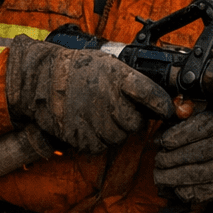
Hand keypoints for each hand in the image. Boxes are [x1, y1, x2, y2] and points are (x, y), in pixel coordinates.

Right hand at [6, 36, 174, 152]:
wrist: (42, 78)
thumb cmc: (79, 69)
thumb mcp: (109, 65)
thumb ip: (132, 80)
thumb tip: (158, 97)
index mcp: (118, 77)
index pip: (150, 93)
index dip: (163, 105)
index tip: (170, 111)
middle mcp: (108, 99)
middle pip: (136, 123)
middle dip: (133, 120)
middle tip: (122, 111)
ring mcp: (93, 119)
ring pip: (119, 138)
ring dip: (115, 131)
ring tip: (102, 116)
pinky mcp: (79, 136)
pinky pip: (99, 147)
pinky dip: (98, 140)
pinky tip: (90, 125)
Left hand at [153, 108, 212, 204]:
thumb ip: (189, 116)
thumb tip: (166, 124)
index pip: (199, 127)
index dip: (177, 135)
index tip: (163, 141)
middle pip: (194, 152)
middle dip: (169, 158)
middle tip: (158, 160)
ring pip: (194, 174)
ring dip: (171, 177)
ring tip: (160, 175)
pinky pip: (199, 192)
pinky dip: (182, 190)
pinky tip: (175, 186)